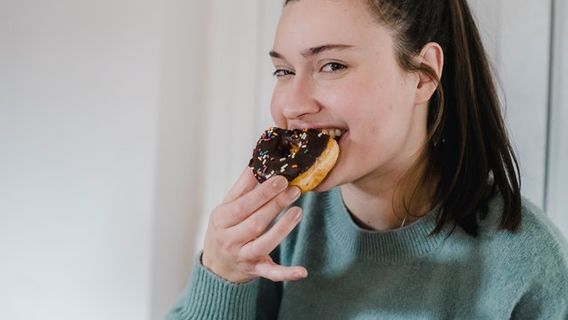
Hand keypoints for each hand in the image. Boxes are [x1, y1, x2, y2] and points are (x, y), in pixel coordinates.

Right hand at [201, 166, 306, 282]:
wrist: (217, 266)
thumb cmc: (225, 228)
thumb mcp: (227, 206)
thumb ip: (243, 186)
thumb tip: (257, 161)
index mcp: (221, 220)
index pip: (242, 205)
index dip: (263, 193)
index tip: (281, 179)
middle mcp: (229, 240)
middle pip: (255, 223)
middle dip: (276, 205)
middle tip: (294, 189)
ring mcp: (242, 257)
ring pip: (264, 244)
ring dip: (283, 228)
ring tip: (298, 211)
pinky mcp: (255, 270)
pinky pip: (272, 273)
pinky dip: (287, 273)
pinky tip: (303, 271)